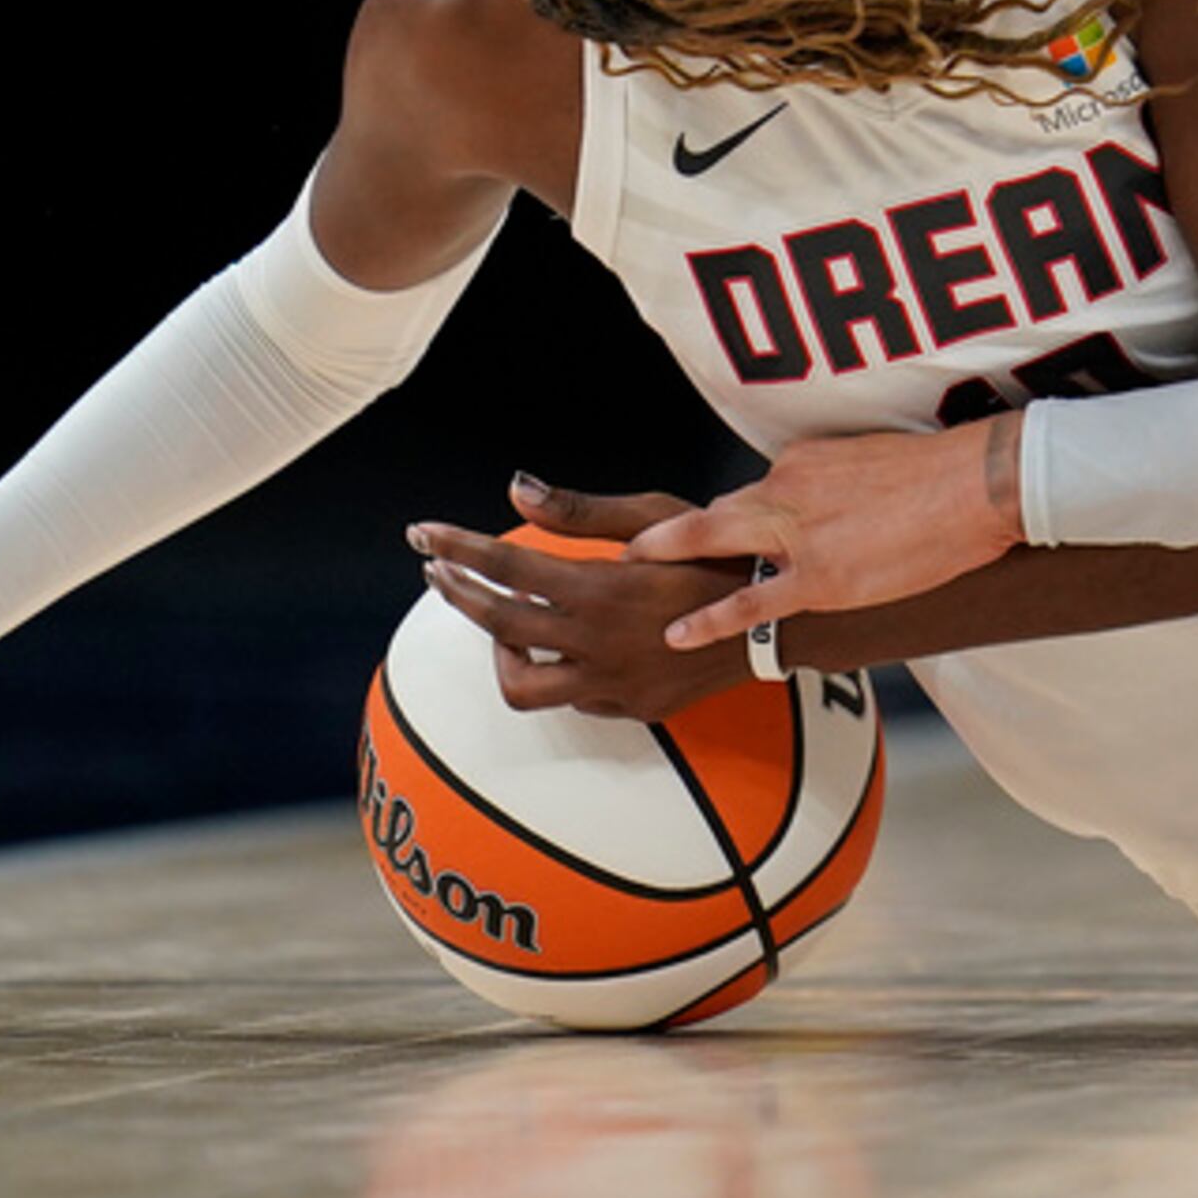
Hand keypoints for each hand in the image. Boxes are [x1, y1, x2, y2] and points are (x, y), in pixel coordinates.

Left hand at [407, 478, 760, 719]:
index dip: (457, 546)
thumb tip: (516, 489)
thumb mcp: (654, 519)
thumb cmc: (716, 557)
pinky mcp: (630, 708)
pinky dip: (558, 671)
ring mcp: (612, 685)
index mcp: (601, 590)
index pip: (506, 566)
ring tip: (504, 624)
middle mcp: (598, 643)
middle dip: (458, 592)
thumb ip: (579, 511)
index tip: (423, 535)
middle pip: (498, 623)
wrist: (775, 623)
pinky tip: (565, 646)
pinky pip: (572, 698)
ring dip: (503, 651)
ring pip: (521, 685)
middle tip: (439, 570)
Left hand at [626, 416, 1021, 648]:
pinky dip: (707, 620)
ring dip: (668, 561)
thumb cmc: (939, 471)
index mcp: (801, 461)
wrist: (974, 484)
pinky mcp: (819, 579)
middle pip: (712, 515)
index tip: (722, 537)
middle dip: (666, 535)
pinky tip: (677, 634)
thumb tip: (819, 498)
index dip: (739, 522)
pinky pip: (748, 604)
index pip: (755, 494)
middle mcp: (786, 490)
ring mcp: (797, 535)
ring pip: (714, 545)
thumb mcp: (869, 457)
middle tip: (629, 549)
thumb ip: (832, 480)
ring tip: (631, 575)